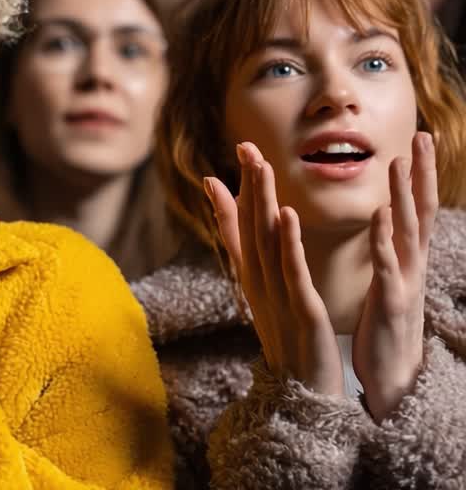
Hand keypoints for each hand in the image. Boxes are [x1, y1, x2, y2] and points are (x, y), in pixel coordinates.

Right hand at [206, 142, 343, 394]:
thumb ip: (257, 268)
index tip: (239, 152)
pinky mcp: (300, 310)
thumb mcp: (266, 297)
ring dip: (263, 202)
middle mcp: (259, 282)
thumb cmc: (286, 341)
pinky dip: (287, 242)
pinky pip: (292, 271)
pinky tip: (285, 216)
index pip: (242, 225)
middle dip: (250, 184)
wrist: (299, 393)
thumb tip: (245, 248)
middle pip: (252, 225)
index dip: (239, 188)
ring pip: (267, 241)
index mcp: (253, 278)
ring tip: (262, 168)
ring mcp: (277, 296)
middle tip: (249, 146)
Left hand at [354, 132, 434, 421]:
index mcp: (407, 258)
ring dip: (403, 195)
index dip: (421, 175)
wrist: (390, 376)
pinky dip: (384, 238)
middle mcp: (412, 265)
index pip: (417, 208)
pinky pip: (388, 265)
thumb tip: (388, 220)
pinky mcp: (390, 302)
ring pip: (407, 231)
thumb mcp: (389, 281)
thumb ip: (390, 251)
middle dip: (423, 173)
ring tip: (398, 162)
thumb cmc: (383, 326)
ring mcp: (405, 281)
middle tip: (425, 136)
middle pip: (421, 210)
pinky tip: (381, 215)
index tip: (422, 138)